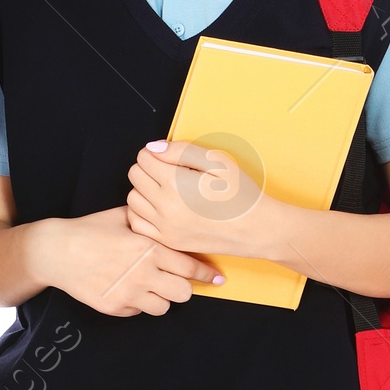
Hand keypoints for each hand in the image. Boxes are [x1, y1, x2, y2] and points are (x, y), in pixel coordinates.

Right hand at [33, 205, 214, 316]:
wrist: (55, 252)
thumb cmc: (88, 231)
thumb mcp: (122, 216)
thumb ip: (149, 220)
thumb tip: (168, 217)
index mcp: (149, 248)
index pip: (190, 267)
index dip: (207, 274)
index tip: (217, 279)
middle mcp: (143, 274)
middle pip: (184, 293)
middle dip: (183, 287)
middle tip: (176, 281)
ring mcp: (128, 294)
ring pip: (164, 307)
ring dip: (161, 297)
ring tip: (150, 286)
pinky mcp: (114, 308)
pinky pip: (139, 312)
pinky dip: (138, 304)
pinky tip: (127, 290)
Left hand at [126, 138, 292, 262]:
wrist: (256, 229)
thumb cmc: (240, 194)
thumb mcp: (217, 161)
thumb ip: (182, 151)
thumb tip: (153, 148)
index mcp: (175, 184)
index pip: (143, 159)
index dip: (154, 153)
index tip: (168, 157)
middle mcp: (165, 207)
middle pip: (135, 177)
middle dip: (147, 168)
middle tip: (167, 170)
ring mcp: (164, 227)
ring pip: (133, 200)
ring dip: (143, 190)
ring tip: (163, 188)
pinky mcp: (168, 241)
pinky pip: (137, 223)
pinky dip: (142, 212)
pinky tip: (158, 207)